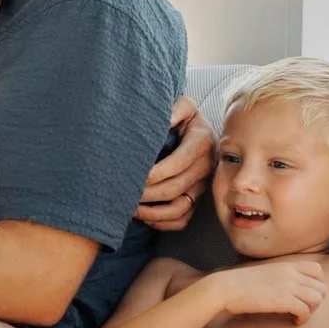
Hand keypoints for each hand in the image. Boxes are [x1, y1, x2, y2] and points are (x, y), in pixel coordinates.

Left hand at [136, 97, 213, 231]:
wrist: (195, 128)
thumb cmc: (181, 115)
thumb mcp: (183, 104)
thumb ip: (176, 107)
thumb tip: (166, 117)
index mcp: (202, 141)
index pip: (178, 163)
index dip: (154, 173)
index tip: (132, 174)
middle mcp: (206, 166)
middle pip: (175, 188)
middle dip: (146, 193)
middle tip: (122, 191)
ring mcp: (202, 186)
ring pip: (179, 208)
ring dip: (152, 212)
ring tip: (129, 207)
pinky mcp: (197, 199)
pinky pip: (182, 220)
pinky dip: (162, 223)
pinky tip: (144, 217)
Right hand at [209, 259, 325, 322]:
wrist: (225, 288)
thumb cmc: (239, 283)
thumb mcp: (264, 273)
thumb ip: (279, 276)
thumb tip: (285, 287)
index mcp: (286, 265)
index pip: (317, 270)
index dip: (317, 283)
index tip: (306, 294)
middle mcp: (291, 274)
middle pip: (321, 286)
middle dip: (316, 300)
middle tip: (304, 308)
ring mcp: (288, 286)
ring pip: (317, 298)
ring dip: (312, 310)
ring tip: (300, 316)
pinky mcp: (283, 301)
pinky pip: (306, 310)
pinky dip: (303, 319)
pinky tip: (294, 321)